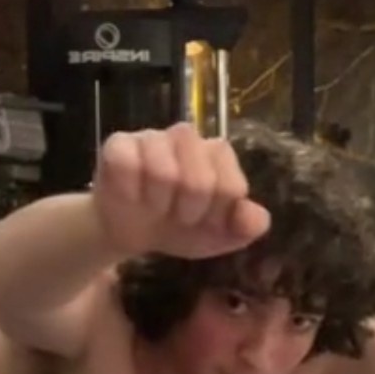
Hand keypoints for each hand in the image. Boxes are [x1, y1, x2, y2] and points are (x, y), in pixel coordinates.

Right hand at [91, 123, 269, 258]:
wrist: (134, 234)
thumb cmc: (181, 227)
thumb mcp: (220, 235)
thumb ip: (245, 227)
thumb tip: (255, 218)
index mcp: (218, 155)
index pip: (231, 187)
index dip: (217, 214)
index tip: (205, 222)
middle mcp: (187, 139)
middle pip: (199, 180)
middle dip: (188, 212)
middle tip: (178, 217)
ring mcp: (152, 138)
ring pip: (163, 173)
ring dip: (158, 204)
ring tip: (154, 207)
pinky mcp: (119, 144)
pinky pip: (126, 165)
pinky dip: (130, 192)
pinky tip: (131, 197)